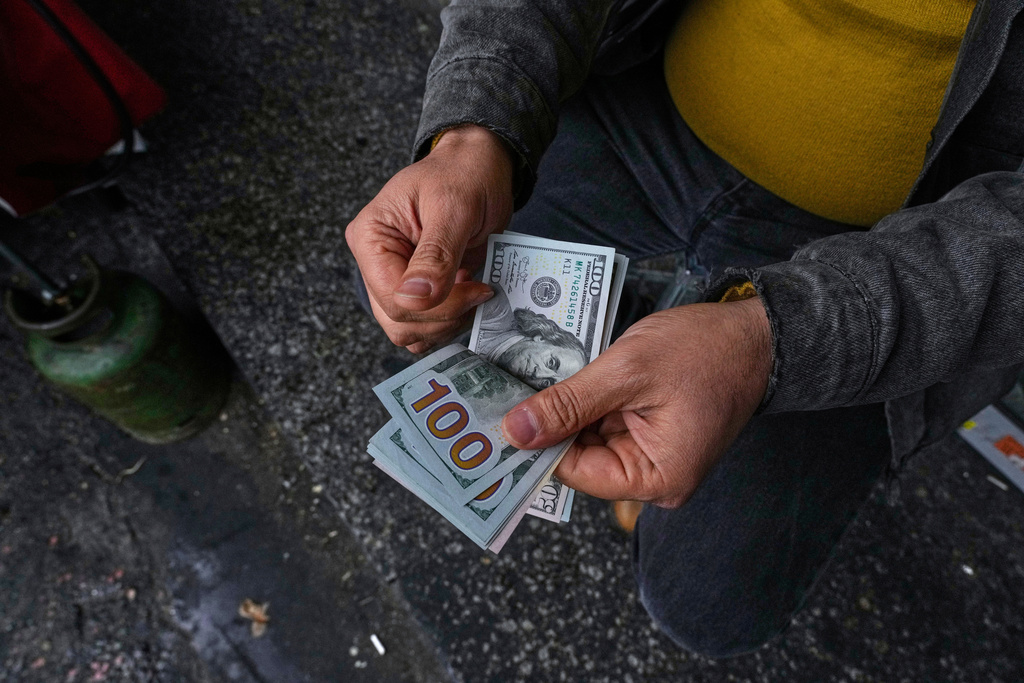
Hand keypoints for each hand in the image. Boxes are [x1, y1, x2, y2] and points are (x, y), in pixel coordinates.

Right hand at [345, 125, 515, 352]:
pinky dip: (451, 323)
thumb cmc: (465, 174)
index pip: (392, 297)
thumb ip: (436, 254)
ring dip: (448, 324)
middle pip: (398, 321)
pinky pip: (426, 326)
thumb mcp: (454, 207)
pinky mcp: (417, 290)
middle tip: (480, 294)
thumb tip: (416, 297)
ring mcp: (394, 279)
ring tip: (477, 294)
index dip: (437, 305)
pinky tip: (471, 299)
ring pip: (410, 331)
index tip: (478, 290)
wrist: (479, 166)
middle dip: (443, 318)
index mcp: (371, 238)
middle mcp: (375, 263)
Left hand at [501, 297, 771, 507]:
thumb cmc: (704, 351)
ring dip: (570, 409)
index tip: (500, 413)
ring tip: (544, 374)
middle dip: (551, 422)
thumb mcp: (627, 371)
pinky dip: (589, 402)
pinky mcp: (652, 437)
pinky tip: (575, 376)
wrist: (755, 334)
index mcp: (656, 478)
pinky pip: (607, 426)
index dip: (537, 442)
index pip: (574, 472)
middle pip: (580, 458)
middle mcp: (655, 481)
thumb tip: (515, 433)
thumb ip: (569, 405)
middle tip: (511, 387)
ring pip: (589, 439)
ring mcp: (654, 459)